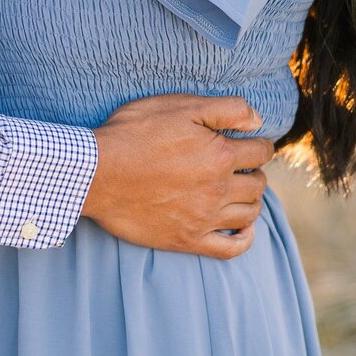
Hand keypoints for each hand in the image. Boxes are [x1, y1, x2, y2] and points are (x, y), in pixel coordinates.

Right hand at [84, 94, 271, 258]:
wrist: (96, 174)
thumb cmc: (133, 134)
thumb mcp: (178, 106)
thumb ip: (225, 109)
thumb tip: (258, 121)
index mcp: (220, 155)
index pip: (260, 152)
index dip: (260, 144)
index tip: (252, 143)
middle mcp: (218, 189)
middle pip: (257, 184)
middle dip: (255, 172)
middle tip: (242, 167)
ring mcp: (204, 218)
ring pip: (249, 214)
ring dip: (251, 200)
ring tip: (239, 191)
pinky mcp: (187, 239)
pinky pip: (230, 248)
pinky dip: (244, 239)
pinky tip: (244, 229)